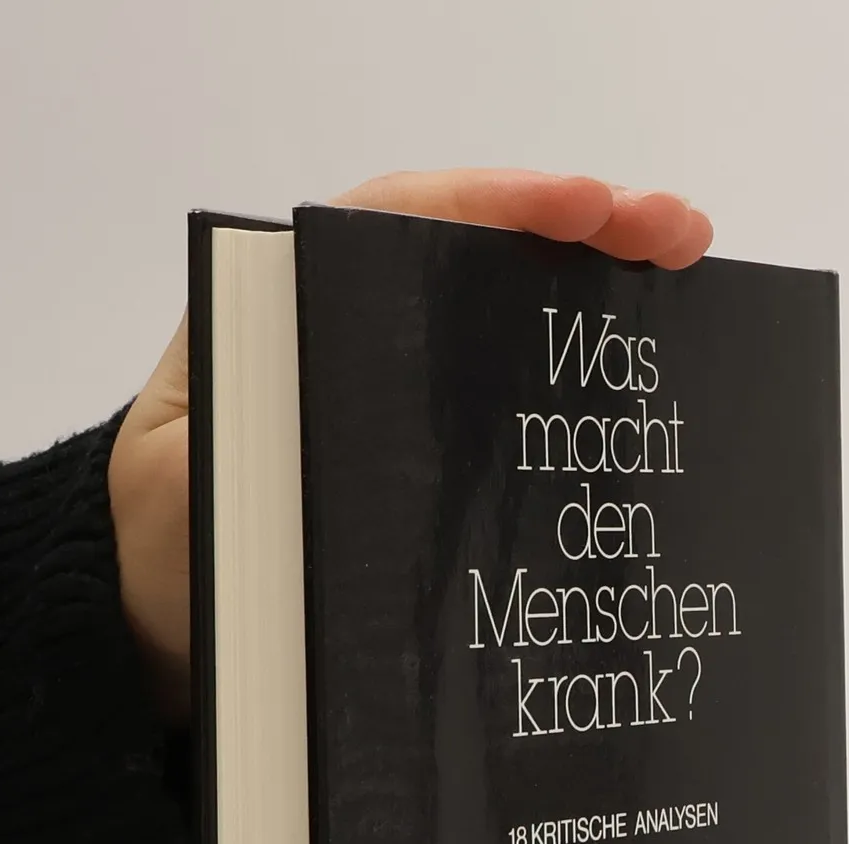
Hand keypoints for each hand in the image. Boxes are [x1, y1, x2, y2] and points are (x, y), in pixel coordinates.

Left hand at [109, 170, 712, 720]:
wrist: (166, 633)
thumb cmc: (167, 560)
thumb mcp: (182, 495)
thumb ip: (242, 447)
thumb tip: (342, 415)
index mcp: (284, 316)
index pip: (397, 222)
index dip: (500, 205)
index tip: (589, 210)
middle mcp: (346, 334)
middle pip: (471, 253)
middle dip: (581, 230)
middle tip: (678, 233)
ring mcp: (390, 394)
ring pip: (499, 318)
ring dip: (592, 290)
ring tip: (682, 267)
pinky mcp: (418, 457)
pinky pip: (502, 398)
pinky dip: (571, 379)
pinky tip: (640, 382)